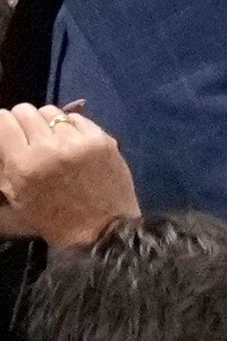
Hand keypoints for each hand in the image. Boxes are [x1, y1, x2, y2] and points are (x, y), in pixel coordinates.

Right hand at [0, 102, 139, 247]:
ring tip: (52, 141)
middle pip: (25, 111)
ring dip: (47, 124)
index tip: (9, 133)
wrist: (103, 230)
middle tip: (30, 138)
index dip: (4, 125)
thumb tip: (4, 131)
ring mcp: (78, 142)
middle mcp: (49, 147)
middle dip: (24, 122)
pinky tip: (72, 143)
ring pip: (51, 112)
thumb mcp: (15, 194)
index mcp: (23, 163)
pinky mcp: (101, 140)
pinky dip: (71, 127)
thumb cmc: (54, 218)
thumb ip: (5, 161)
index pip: (3, 119)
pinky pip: (76, 119)